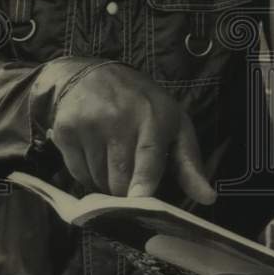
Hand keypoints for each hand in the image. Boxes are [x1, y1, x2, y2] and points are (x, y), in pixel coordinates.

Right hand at [50, 62, 215, 203]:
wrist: (92, 75)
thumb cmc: (143, 105)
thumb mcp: (174, 125)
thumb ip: (190, 164)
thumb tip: (208, 199)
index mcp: (153, 117)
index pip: (148, 153)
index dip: (144, 179)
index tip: (139, 197)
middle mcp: (118, 119)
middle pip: (120, 178)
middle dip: (127, 193)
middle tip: (133, 186)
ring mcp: (88, 124)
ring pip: (98, 181)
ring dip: (107, 185)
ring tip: (114, 165)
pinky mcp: (65, 131)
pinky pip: (78, 174)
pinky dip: (88, 176)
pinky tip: (96, 159)